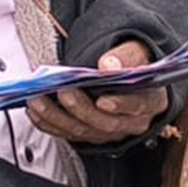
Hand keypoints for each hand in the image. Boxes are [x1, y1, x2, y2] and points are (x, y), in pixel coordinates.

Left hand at [28, 41, 168, 144]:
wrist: (128, 75)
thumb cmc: (134, 64)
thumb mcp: (138, 52)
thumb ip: (126, 57)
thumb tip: (109, 65)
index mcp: (151, 101)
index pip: (139, 106)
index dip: (121, 104)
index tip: (103, 100)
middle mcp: (132, 122)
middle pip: (106, 123)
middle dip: (81, 109)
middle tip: (64, 91)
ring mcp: (109, 131)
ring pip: (83, 131)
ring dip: (57, 116)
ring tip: (39, 100)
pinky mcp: (90, 134)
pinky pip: (68, 134)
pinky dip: (49, 123)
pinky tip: (36, 111)